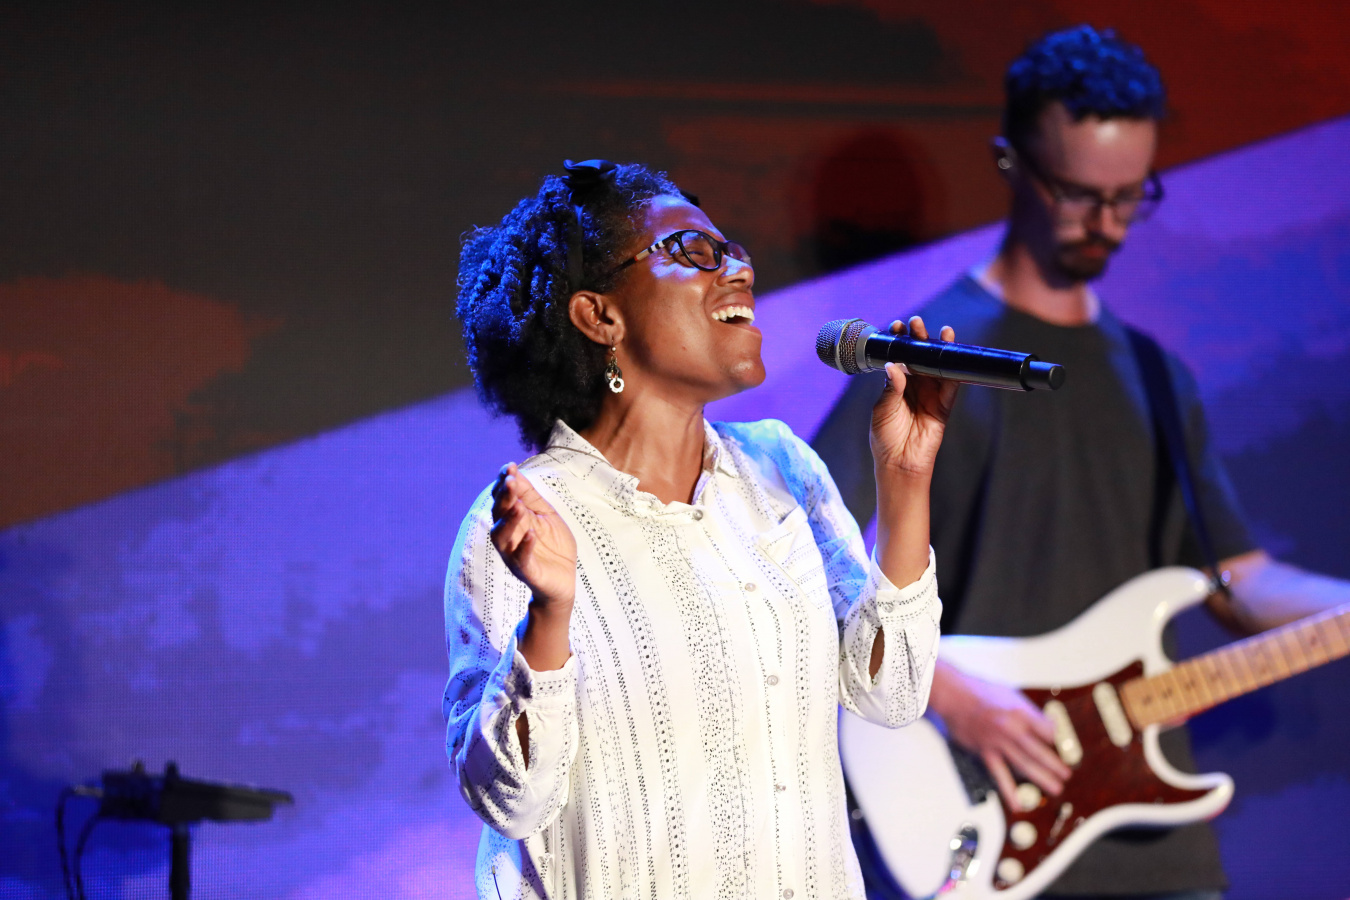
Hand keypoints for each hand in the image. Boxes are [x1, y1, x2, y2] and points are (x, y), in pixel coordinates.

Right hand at [490, 463, 577, 608]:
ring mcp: (514, 553)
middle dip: (504, 497)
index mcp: (514, 520)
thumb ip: (530, 496)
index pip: (503, 498)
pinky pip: (520, 559)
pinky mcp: (526, 571)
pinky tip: (531, 535)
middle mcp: (509, 535)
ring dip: (509, 520)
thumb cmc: (553, 546)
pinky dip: (524, 546)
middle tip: (510, 481)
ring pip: (502, 537)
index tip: (509, 467)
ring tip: (519, 506)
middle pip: (499, 514)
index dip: (504, 483)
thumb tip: (515, 472)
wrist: (564, 580)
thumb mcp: (546, 515)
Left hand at [869, 316, 959, 480]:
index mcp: (895, 384)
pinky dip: (954, 369)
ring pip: (937, 366)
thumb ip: (891, 388)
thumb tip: (895, 365)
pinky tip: (953, 353)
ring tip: (942, 331)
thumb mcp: (883, 410)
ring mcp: (930, 393)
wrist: (899, 463)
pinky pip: (952, 384)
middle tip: (916, 323)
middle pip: (918, 357)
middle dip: (918, 338)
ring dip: (939, 348)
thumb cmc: (885, 437)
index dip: (899, 342)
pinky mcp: (944, 404)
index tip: (896, 327)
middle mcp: (914, 385)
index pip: (898, 357)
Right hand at [929, 661, 1071, 809]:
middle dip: (1054, 764)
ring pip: (1023, 764)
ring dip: (1041, 777)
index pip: (1048, 730)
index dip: (1058, 740)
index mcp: (1020, 712)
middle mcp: (1011, 728)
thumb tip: (1045, 725)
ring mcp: (997, 742)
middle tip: (1066, 775)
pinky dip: (1008, 790)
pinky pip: (999, 774)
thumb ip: (1029, 711)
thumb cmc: (980, 691)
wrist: (954, 696)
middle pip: (1038, 750)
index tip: (1065, 747)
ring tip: (1054, 788)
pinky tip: (1016, 803)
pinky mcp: (985, 752)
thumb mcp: (1011, 694)